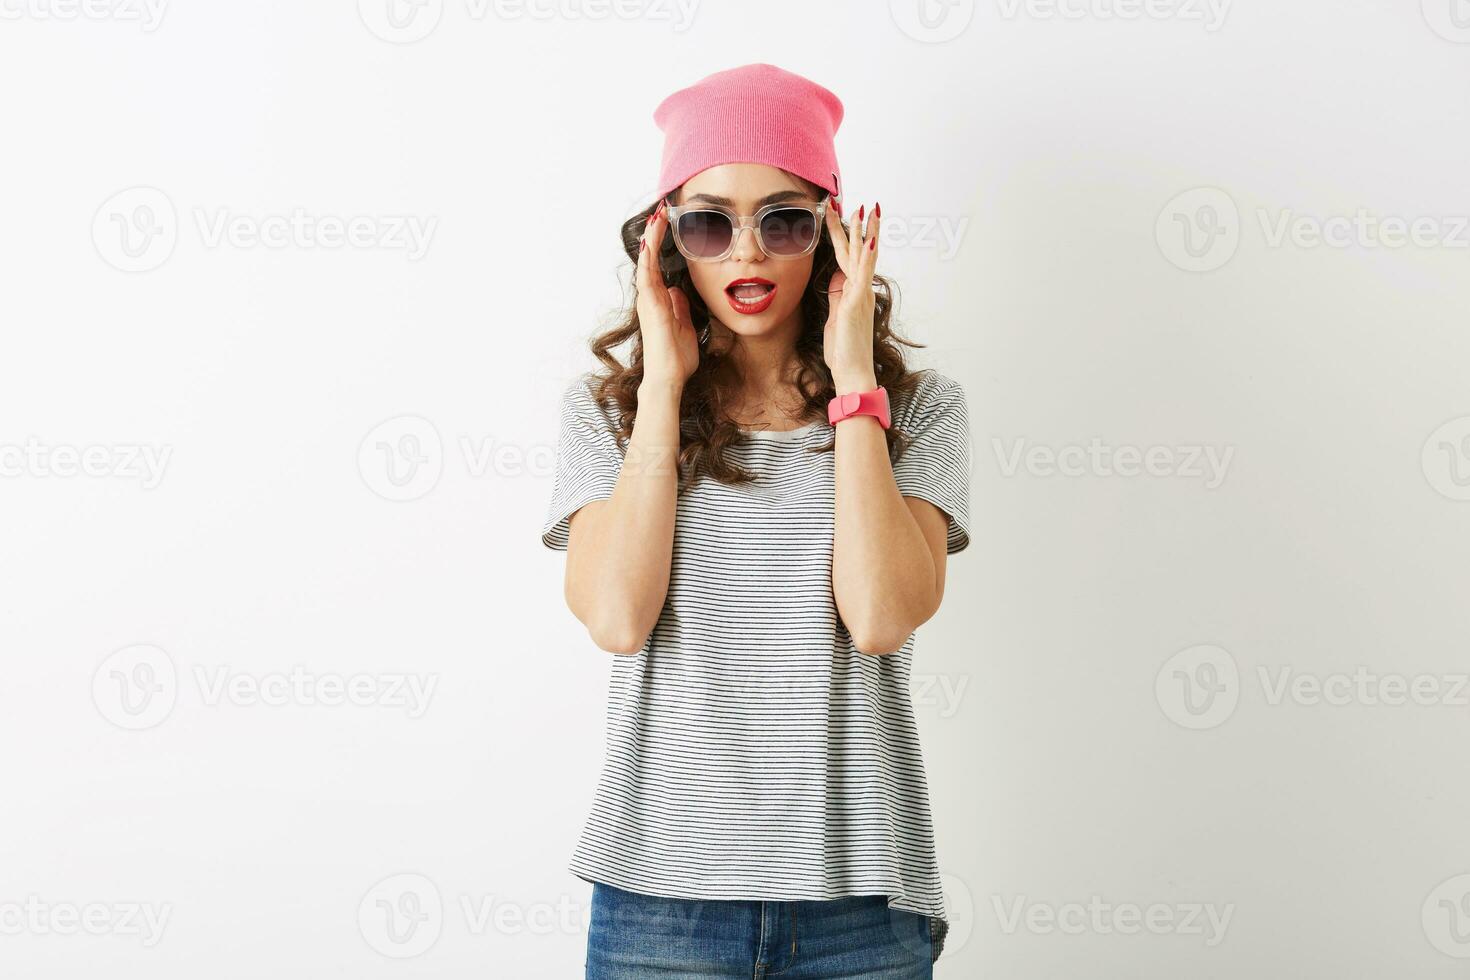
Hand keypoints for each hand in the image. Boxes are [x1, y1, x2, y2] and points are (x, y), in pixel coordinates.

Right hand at [636, 201, 699, 387]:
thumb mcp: (685, 325)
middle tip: (662, 211)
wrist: (669, 377)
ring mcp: (648, 300)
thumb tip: (677, 292)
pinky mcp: (650, 305)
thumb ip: (680, 308)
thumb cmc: (676, 357)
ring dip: (652, 239)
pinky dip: (648, 257)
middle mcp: (650, 297)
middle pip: (650, 259)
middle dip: (655, 235)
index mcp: (659, 301)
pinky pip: (647, 275)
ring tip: (657, 217)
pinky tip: (650, 240)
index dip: (662, 246)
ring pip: (647, 262)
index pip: (659, 266)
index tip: (668, 226)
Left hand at [821, 199, 880, 391]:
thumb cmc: (844, 350)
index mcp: (853, 292)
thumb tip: (836, 279)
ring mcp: (861, 294)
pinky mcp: (857, 301)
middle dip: (850, 226)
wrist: (853, 372)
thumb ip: (836, 297)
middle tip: (847, 202)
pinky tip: (870, 237)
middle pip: (856, 250)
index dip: (843, 237)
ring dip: (863, 230)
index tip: (839, 217)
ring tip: (864, 208)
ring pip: (863, 255)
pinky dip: (868, 254)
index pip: (848, 258)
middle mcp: (861, 289)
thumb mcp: (835, 317)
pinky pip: (863, 273)